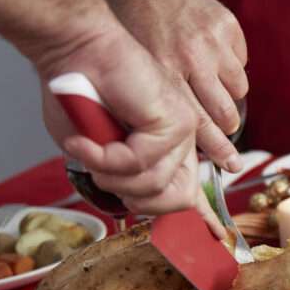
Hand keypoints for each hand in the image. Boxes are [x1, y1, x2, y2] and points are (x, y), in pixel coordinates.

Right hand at [33, 28, 203, 217]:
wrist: (74, 51)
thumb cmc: (77, 96)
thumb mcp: (95, 150)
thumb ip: (117, 176)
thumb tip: (131, 200)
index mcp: (167, 149)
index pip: (192, 192)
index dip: (203, 218)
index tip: (216, 238)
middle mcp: (181, 142)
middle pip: (176, 201)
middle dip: (133, 198)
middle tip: (102, 171)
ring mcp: (181, 131)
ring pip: (153, 186)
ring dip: (110, 174)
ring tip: (89, 147)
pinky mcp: (173, 121)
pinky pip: (139, 163)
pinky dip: (105, 157)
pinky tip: (87, 140)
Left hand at [105, 0, 246, 171]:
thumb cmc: (138, 31)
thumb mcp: (138, 70)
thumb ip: (160, 103)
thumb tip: (183, 144)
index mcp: (166, 72)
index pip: (198, 121)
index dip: (217, 148)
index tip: (231, 165)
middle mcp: (192, 58)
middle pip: (225, 111)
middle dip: (227, 126)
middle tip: (225, 129)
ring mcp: (213, 41)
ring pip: (238, 89)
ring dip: (229, 95)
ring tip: (212, 87)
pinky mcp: (228, 27)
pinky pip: (241, 63)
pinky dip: (230, 66)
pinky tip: (212, 59)